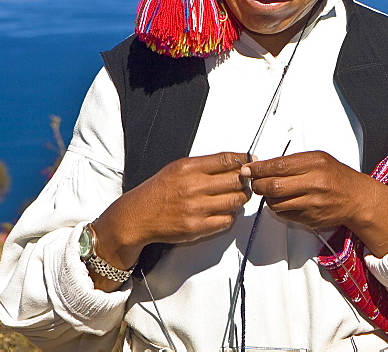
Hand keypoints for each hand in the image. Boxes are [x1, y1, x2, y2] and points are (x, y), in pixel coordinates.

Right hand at [88, 152, 250, 290]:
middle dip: (244, 181)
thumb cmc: (157, 192)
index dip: (244, 159)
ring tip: (235, 197)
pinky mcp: (196, 227)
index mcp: (188, 168)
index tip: (252, 160)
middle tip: (244, 182)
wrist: (136, 217)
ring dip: (240, 199)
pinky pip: (226, 220)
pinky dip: (229, 216)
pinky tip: (222, 212)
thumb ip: (204, 165)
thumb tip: (234, 161)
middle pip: (236, 181)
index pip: (227, 160)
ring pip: (235, 201)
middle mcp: (192, 186)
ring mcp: (195, 208)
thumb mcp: (177, 168)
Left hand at [240, 151, 387, 256]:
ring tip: (271, 191)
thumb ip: (293, 162)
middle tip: (254, 182)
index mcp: (315, 163)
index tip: (247, 169)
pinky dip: (279, 208)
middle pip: (273, 186)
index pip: (278, 166)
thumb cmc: (336, 176)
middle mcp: (314, 183)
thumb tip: (264, 166)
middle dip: (257, 184)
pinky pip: (284, 214)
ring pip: (275, 203)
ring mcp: (312, 204)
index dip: (258, 169)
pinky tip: (285, 201)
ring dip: (268, 198)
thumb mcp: (318, 159)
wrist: (357, 198)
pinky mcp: (309, 219)